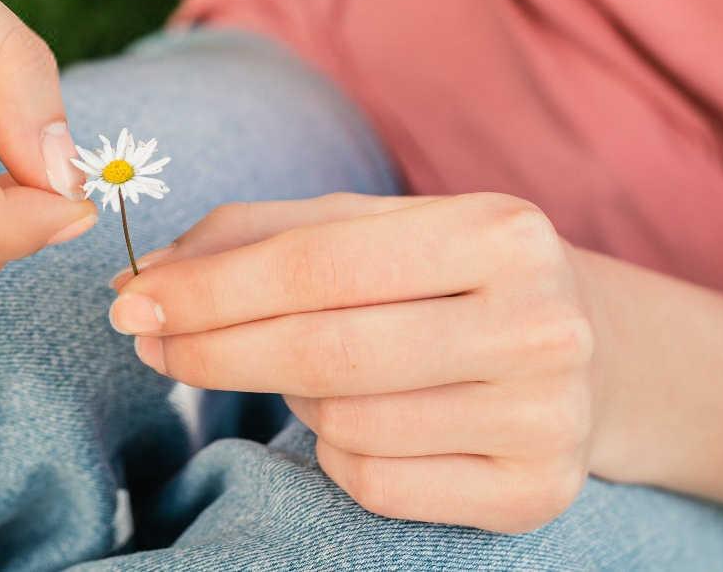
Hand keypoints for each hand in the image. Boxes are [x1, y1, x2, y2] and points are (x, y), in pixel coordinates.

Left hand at [109, 193, 597, 531]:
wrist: (588, 350)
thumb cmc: (447, 277)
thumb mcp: (371, 228)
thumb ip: (258, 235)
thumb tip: (149, 276)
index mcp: (500, 230)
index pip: (319, 264)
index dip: (212, 289)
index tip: (134, 302)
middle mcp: (541, 323)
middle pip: (326, 352)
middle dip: (215, 349)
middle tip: (152, 344)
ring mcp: (546, 418)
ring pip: (345, 423)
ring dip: (293, 399)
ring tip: (313, 368)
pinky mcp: (534, 493)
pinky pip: (376, 482)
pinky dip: (338, 451)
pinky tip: (363, 417)